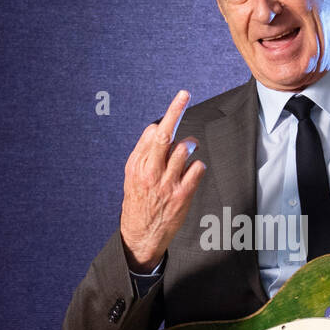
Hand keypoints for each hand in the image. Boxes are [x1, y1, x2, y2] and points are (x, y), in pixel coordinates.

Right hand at [119, 89, 206, 271]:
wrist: (141, 235)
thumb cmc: (138, 201)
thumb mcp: (132, 176)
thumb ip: (143, 152)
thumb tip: (156, 127)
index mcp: (137, 165)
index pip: (153, 132)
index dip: (169, 117)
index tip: (180, 100)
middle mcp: (151, 172)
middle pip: (164, 135)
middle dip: (175, 111)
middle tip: (184, 94)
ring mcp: (167, 184)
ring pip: (184, 149)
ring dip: (190, 145)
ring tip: (188, 149)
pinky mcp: (182, 196)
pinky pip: (197, 169)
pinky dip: (197, 166)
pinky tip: (192, 171)